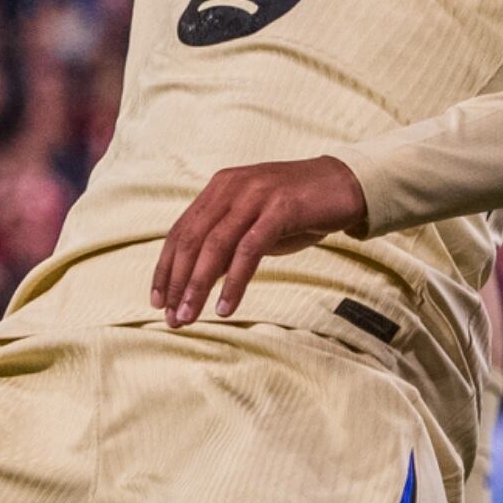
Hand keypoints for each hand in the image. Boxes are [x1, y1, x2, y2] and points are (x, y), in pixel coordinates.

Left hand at [151, 156, 369, 323]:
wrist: (345, 185)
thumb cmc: (297, 209)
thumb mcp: (253, 222)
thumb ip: (226, 243)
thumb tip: (196, 279)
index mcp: (219, 188)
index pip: (180, 231)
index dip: (165, 268)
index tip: (157, 301)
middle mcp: (231, 187)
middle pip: (192, 239)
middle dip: (177, 282)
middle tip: (171, 317)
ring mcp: (255, 195)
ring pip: (215, 246)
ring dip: (198, 286)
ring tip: (189, 316)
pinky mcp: (280, 208)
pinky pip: (248, 250)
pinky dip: (234, 282)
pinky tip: (226, 307)